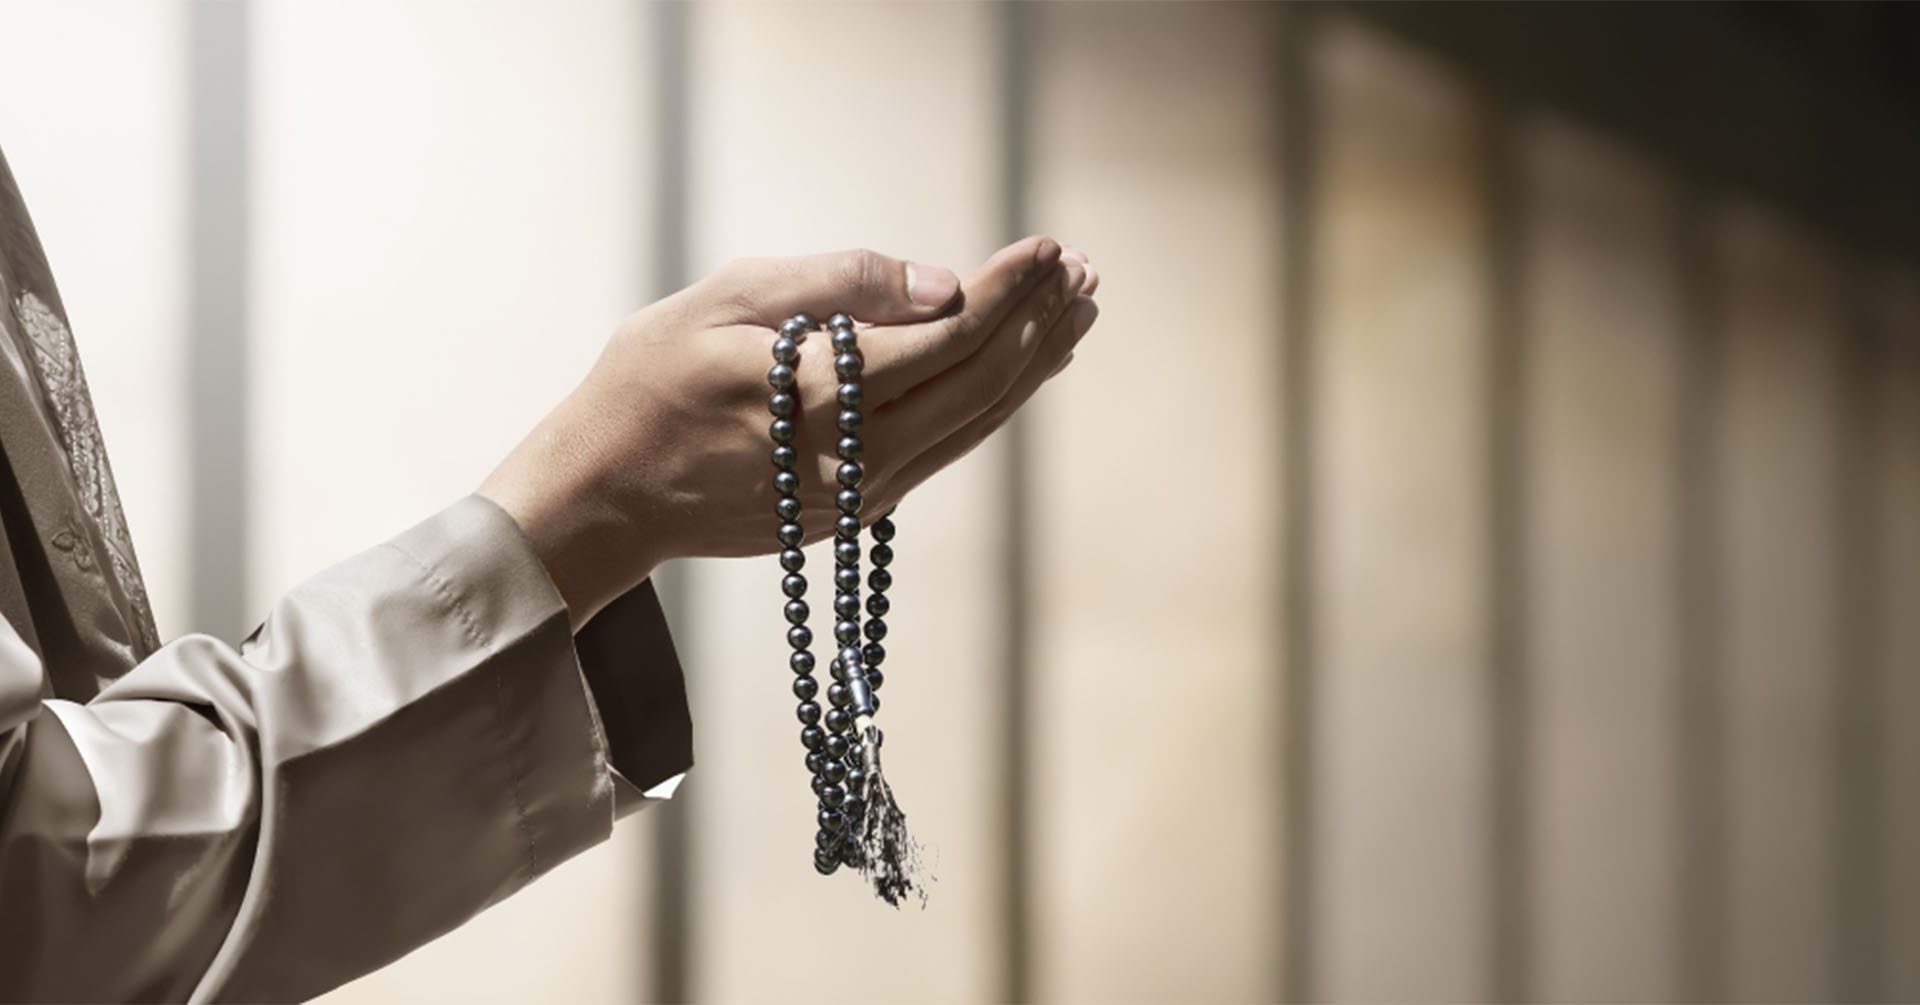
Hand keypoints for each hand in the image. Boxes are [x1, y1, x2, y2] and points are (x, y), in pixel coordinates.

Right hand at [477, 236, 1099, 627]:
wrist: (604, 494)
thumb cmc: (648, 381)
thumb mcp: (724, 300)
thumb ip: (838, 284)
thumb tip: (942, 286)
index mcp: (822, 396)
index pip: (950, 339)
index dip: (1009, 291)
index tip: (1048, 248)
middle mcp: (856, 456)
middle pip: (981, 386)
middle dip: (1039, 325)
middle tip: (1081, 276)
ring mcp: (860, 492)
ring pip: (973, 425)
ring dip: (1030, 368)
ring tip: (1075, 316)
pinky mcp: (854, 509)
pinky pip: (944, 449)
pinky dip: (990, 405)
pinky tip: (1017, 371)